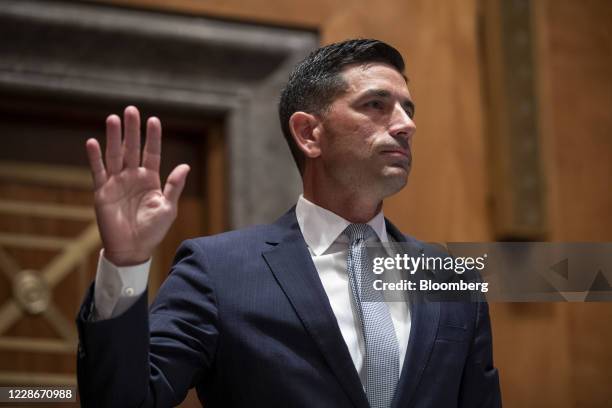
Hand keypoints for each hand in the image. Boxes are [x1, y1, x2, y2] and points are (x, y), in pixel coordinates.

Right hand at [85, 106, 189, 265]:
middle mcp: (133, 177)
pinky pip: (98, 172)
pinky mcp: (102, 192)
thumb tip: (185, 166)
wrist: (132, 249)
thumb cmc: (153, 231)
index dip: (153, 137)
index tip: (154, 120)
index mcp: (150, 180)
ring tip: (113, 119)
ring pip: (114, 155)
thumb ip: (174, 186)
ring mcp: (117, 183)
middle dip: (132, 130)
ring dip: (113, 137)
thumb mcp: (168, 208)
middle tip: (131, 110)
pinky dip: (95, 158)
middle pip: (132, 149)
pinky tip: (92, 142)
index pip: (152, 153)